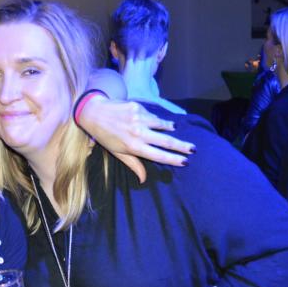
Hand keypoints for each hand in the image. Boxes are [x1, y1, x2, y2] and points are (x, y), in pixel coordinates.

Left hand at [77, 97, 194, 179]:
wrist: (93, 113)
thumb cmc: (106, 136)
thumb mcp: (118, 153)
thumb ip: (134, 165)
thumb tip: (143, 180)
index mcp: (134, 147)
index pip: (159, 155)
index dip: (173, 159)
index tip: (185, 161)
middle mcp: (138, 133)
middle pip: (166, 141)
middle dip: (182, 146)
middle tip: (193, 149)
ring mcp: (138, 119)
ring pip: (162, 125)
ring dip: (170, 129)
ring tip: (176, 131)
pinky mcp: (137, 107)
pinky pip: (153, 115)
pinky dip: (158, 120)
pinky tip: (161, 122)